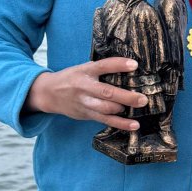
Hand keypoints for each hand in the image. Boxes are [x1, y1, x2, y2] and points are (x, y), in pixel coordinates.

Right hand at [25, 57, 145, 130]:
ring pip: (105, 109)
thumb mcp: (84, 68)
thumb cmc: (72, 78)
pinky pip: (105, 120)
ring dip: (123, 109)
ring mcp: (84, 103)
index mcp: (85, 71)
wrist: (49, 93)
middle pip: (107, 92)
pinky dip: (120, 124)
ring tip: (139, 107)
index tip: (134, 65)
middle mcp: (84, 87)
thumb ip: (101, 69)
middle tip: (143, 99)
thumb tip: (130, 68)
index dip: (118, 65)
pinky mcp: (86, 114)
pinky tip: (134, 125)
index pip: (103, 66)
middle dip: (126, 97)